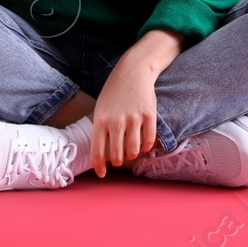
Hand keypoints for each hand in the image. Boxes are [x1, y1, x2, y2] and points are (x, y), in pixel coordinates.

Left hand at [88, 61, 158, 176]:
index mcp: (101, 120)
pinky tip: (143, 144)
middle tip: (119, 159)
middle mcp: (116, 121)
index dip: (99, 167)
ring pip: (133, 152)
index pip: (98, 152)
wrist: (133, 72)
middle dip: (118, 161)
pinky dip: (146, 147)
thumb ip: (101, 130)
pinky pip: (148, 142)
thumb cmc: (114, 93)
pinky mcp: (149, 116)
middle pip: (117, 156)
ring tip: (131, 150)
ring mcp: (134, 119)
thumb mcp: (101, 109)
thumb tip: (103, 156)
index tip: (102, 174)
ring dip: (132, 155)